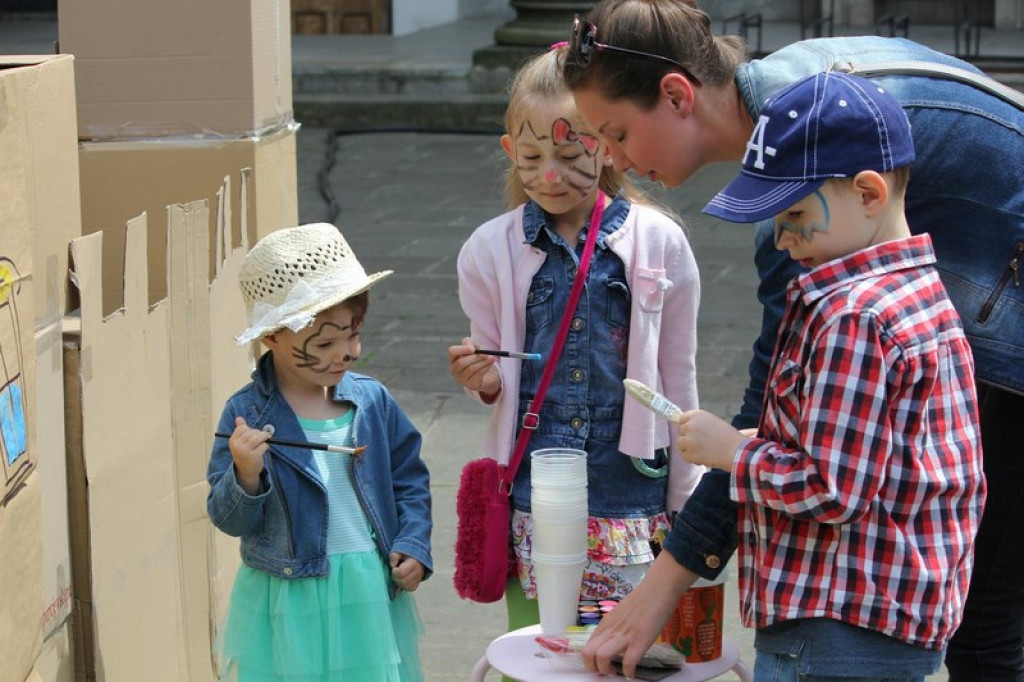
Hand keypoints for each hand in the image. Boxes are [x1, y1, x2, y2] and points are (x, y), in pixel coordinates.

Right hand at [228, 416, 268, 494]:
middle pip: (252, 432)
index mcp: (232, 441)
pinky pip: (263, 446)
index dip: (250, 430)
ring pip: (258, 437)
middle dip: (259, 434)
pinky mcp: (253, 457)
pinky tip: (263, 450)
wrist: (246, 470)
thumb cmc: (244, 453)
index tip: (252, 435)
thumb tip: (239, 418)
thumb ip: (240, 429)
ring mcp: (245, 452)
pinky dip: (266, 446)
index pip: (243, 428)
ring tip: (265, 441)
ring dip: (264, 438)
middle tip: (261, 439)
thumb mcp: (240, 442)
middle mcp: (237, 446)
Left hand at [389, 553, 424, 591]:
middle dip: (396, 578)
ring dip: (399, 582)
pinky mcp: (416, 584)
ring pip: (406, 586)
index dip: (395, 571)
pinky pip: (409, 588)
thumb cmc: (406, 555)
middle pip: (403, 581)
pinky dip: (403, 586)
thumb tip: (392, 564)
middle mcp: (418, 572)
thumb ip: (394, 556)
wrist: (417, 558)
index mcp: (414, 563)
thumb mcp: (399, 551)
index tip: (394, 568)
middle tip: (395, 572)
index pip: (402, 572)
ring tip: (398, 576)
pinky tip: (401, 580)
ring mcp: (418, 579)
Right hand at [447, 337, 499, 399]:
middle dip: (475, 357)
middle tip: (486, 354)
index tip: (472, 349)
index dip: (461, 349)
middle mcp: (454, 369)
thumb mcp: (476, 347)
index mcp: (453, 358)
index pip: (452, 352)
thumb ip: (471, 343)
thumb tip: (471, 347)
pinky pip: (478, 375)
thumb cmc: (478, 358)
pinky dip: (486, 368)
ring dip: (483, 362)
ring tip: (492, 358)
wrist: (487, 374)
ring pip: (471, 369)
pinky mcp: (471, 385)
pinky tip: (491, 363)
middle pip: (461, 362)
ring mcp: (462, 379)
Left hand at [581, 553, 695, 677]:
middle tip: (607, 671)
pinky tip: (633, 673)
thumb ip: (615, 627)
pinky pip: (628, 663)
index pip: (587, 646)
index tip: (600, 665)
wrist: (659, 588)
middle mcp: (611, 629)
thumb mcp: (622, 613)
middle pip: (588, 653)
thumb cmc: (643, 599)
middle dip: (594, 668)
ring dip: (606, 671)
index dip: (590, 660)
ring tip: (616, 672)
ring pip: (601, 658)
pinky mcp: (640, 640)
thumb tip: (614, 641)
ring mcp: (625, 635)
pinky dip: (629, 673)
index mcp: (606, 624)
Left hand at [676, 410, 745, 471]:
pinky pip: (685, 456)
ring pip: (680, 444)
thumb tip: (686, 427)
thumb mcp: (713, 422)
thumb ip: (699, 423)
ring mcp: (688, 440)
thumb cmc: (728, 436)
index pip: (682, 419)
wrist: (736, 450)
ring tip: (703, 451)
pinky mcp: (689, 453)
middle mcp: (690, 425)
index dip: (687, 426)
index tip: (692, 432)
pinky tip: (704, 457)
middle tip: (701, 443)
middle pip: (681, 432)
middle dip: (688, 438)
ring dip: (688, 448)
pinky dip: (692, 459)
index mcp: (697, 415)